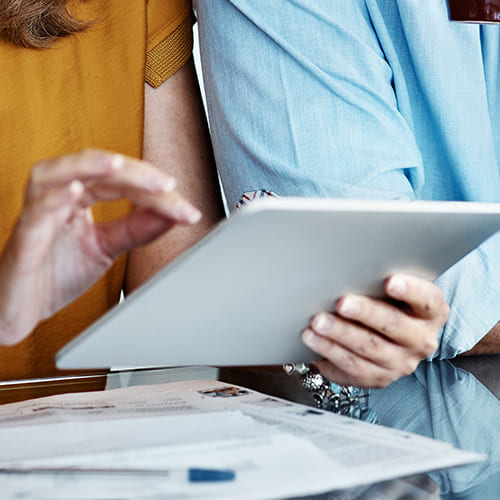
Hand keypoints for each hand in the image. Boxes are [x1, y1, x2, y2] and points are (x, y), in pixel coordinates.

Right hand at [0, 149, 201, 344]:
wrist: (19, 308)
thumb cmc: (55, 272)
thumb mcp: (106, 247)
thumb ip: (136, 228)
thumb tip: (173, 212)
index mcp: (78, 197)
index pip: (119, 180)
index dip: (153, 188)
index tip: (186, 207)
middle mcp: (56, 197)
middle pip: (93, 169)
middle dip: (133, 173)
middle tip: (167, 184)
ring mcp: (37, 215)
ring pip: (55, 175)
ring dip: (88, 167)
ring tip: (119, 165)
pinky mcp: (23, 239)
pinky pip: (35, 212)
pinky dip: (54, 199)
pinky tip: (75, 191)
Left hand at [302, 274, 449, 387]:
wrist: (385, 339)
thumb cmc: (385, 302)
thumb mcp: (391, 290)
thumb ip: (379, 278)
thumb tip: (348, 265)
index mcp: (431, 312)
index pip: (427, 299)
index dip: (410, 290)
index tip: (389, 281)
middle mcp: (421, 340)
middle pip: (393, 324)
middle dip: (365, 312)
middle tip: (341, 302)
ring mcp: (401, 363)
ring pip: (369, 347)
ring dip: (340, 333)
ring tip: (318, 320)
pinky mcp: (378, 378)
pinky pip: (351, 365)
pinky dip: (329, 350)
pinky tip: (312, 338)